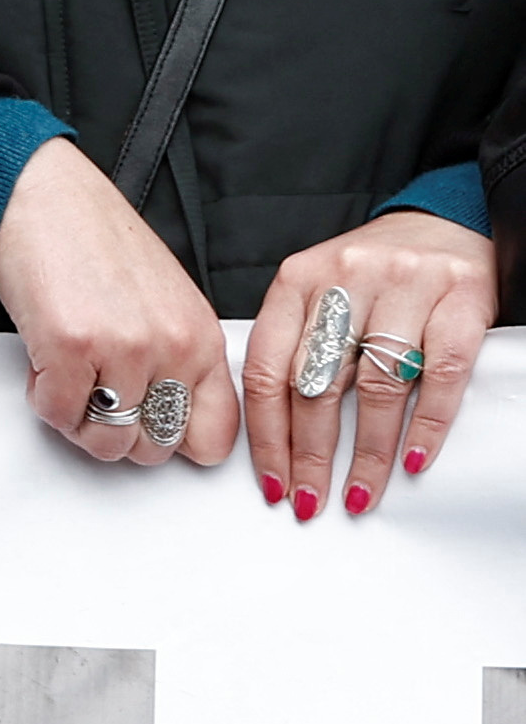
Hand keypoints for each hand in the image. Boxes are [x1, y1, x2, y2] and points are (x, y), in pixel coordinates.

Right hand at [0, 141, 233, 468]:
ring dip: (79, 422)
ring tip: (71, 384)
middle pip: (155, 448)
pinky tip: (45, 367)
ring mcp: (123, 348)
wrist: (43, 195)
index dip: (176, 443)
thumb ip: (178, 357)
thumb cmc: (94, 239)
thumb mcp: (165, 301)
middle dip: (119, 433)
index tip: (152, 430)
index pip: (214, 437)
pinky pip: (59, 414)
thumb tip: (171, 413)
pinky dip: (44, 400)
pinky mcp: (70, 346)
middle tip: (97, 401)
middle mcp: (172, 346)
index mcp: (201, 337)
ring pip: (108, 443)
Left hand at [244, 208, 490, 521]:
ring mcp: (404, 286)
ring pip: (376, 386)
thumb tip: (272, 430)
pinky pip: (443, 374)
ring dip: (367, 452)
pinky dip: (427, 425)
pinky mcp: (460, 298)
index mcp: (297, 280)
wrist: (449, 222)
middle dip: (308, 454)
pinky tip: (412, 460)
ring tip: (360, 493)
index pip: (266, 368)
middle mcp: (345, 278)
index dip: (265, 434)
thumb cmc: (376, 271)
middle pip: (315, 383)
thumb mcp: (321, 291)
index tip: (269, 480)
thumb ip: (296, 342)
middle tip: (307, 501)